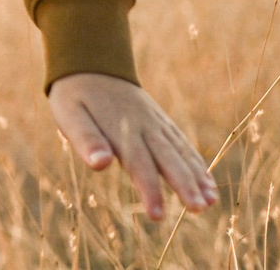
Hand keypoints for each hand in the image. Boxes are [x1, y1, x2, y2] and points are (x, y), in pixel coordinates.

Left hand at [47, 72, 217, 221]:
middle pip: (167, 158)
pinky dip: (197, 163)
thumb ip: (85, 140)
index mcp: (121, 127)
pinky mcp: (162, 122)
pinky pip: (183, 143)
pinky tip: (208, 184)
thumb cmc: (75, 96)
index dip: (149, 191)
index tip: (158, 216)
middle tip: (198, 210)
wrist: (90, 63)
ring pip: (180, 151)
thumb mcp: (69, 115)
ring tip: (210, 202)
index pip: (138, 164)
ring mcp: (156, 123)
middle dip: (184, 185)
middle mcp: (144, 125)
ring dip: (196, 176)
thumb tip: (100, 165)